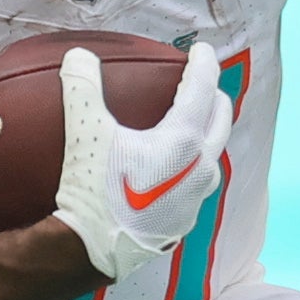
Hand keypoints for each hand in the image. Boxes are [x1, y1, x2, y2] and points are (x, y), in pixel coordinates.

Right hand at [50, 42, 233, 280]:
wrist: (94, 248)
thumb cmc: (94, 190)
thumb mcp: (86, 133)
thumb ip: (83, 89)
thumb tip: (78, 55)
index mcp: (183, 140)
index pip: (202, 88)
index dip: (203, 63)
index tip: (200, 50)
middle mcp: (200, 166)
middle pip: (220, 119)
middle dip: (214, 94)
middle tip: (201, 81)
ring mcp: (197, 195)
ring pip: (214, 151)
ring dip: (207, 130)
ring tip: (193, 120)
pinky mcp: (187, 216)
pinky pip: (199, 178)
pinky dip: (194, 159)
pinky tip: (175, 163)